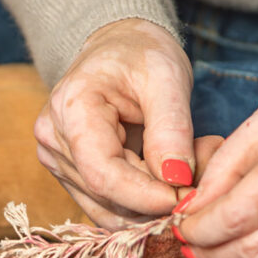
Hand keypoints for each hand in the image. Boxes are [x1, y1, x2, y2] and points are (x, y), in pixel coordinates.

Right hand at [34, 18, 195, 228]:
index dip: (145, 196)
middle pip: (107, 195)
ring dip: (153, 202)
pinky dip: (142, 203)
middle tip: (203, 166)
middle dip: (158, 196)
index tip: (187, 196)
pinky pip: (107, 207)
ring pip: (109, 209)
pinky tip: (165, 177)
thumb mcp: (167, 77)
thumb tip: (177, 180)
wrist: (116, 49)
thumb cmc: (140, 54)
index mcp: (72, 109)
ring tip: (186, 166)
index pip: (103, 174)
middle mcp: (54, 140)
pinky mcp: (68, 175)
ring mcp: (57, 160)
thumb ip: (171, 128)